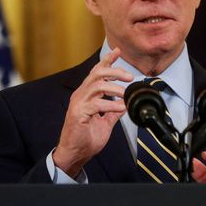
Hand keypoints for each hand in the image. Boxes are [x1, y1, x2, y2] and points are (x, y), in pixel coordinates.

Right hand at [53, 48, 132, 177]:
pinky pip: (96, 104)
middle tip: (130, 76)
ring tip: (125, 94)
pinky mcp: (78, 114)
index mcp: (86, 95)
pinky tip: (120, 107)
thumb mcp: (105, 123)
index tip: (118, 51)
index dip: (107, 60)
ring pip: (96, 85)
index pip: (97, 72)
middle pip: (97, 73)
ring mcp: (78, 103)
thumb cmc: (86, 138)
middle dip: (115, 71)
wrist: (75, 154)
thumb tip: (124, 103)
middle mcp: (81, 95)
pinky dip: (110, 104)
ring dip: (114, 87)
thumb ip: (113, 111)